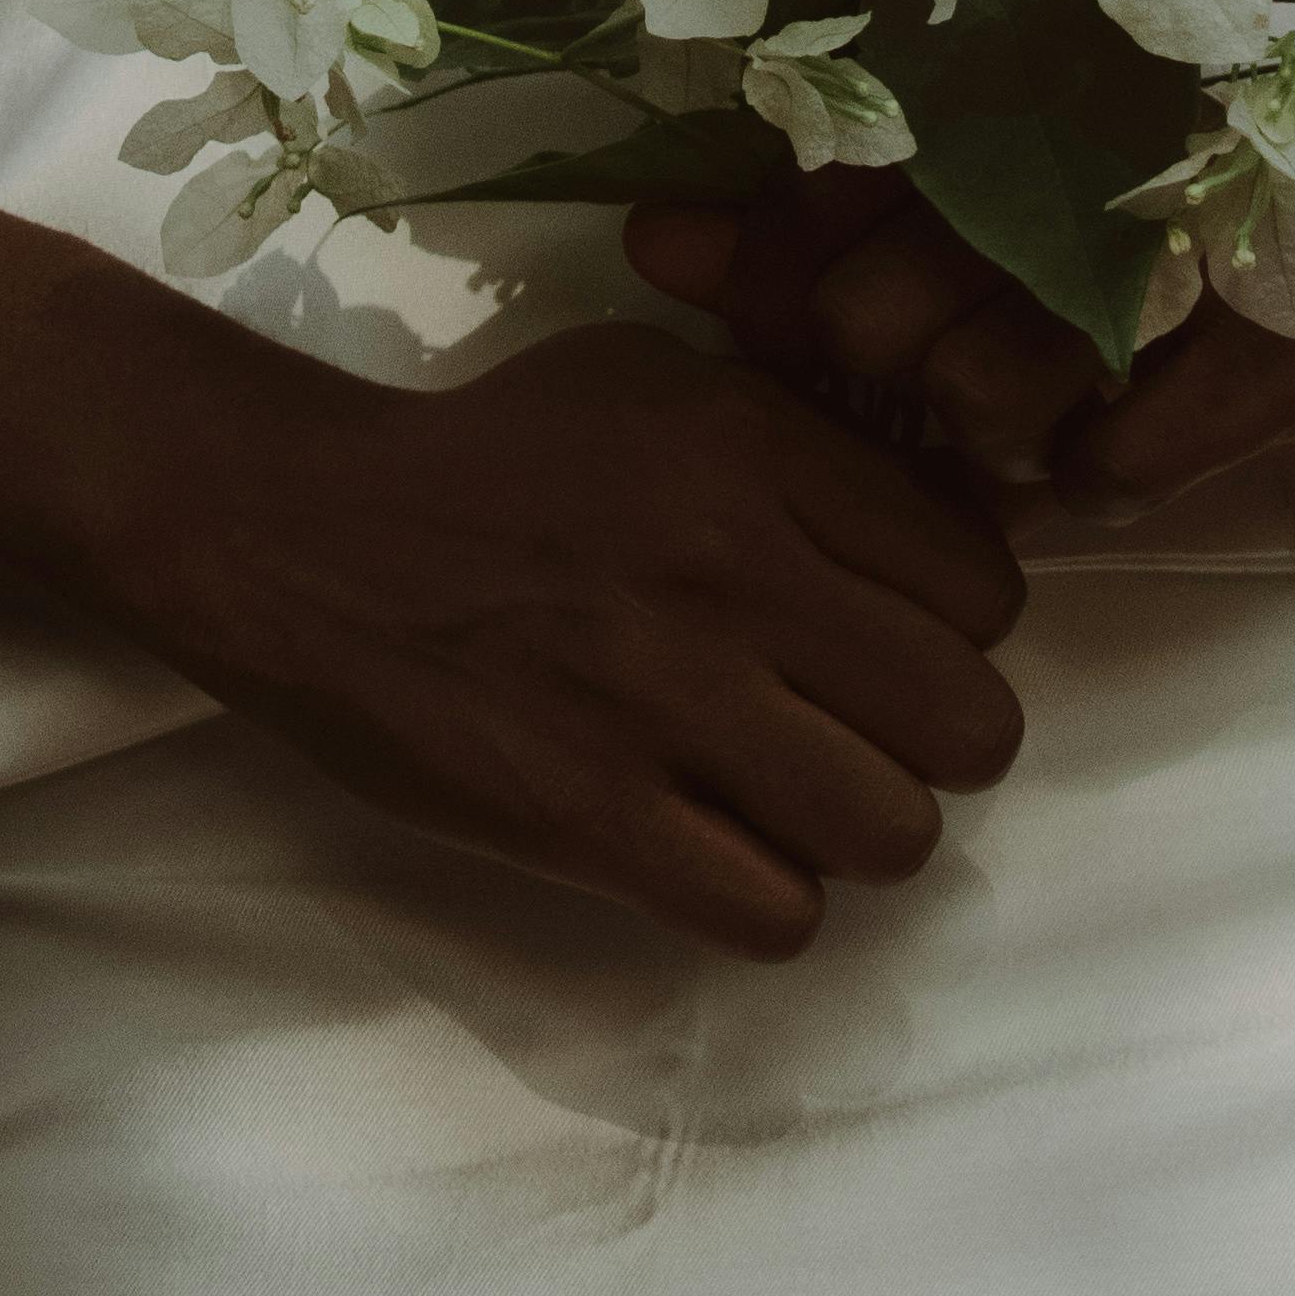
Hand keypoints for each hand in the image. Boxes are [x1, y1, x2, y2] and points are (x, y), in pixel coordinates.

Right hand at [128, 317, 1027, 959]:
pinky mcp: (596, 819)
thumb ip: (805, 440)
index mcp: (758, 452)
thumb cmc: (497, 453)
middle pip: (968, 722)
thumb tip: (950, 520)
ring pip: (892, 832)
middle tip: (858, 730)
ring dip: (855, 830)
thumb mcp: (661, 381)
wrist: (310, 537)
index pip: (984, 583)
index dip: (956, 625)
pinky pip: (777, 914)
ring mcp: (667, 704)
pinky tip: (714, 850)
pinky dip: (765, 899)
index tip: (894, 633)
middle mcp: (734, 573)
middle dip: (932, 741)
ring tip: (790, 799)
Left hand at [627, 137, 1294, 530]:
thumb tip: (654, 239)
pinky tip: (1135, 440)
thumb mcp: (1013, 233)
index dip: (773, 266)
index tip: (734, 299)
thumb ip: (833, 240)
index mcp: (1028, 105)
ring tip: (1050, 415)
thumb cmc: (1191, 265)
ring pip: (991, 393)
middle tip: (946, 382)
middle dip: (889, 380)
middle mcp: (1106, 157)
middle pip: (883, 313)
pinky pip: (1123, 458)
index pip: (834, 179)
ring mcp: (1204, 248)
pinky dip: (1108, 472)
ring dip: (997, 440)